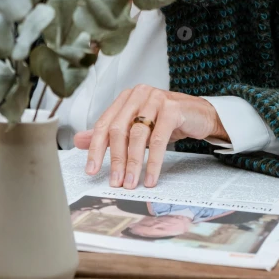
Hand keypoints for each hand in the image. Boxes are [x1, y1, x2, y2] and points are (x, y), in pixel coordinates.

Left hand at [73, 86, 229, 189]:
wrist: (200, 114)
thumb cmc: (166, 121)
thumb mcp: (136, 126)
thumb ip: (109, 133)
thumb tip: (78, 141)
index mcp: (125, 98)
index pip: (104, 124)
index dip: (95, 148)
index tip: (91, 170)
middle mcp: (138, 94)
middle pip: (118, 130)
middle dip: (116, 160)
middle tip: (115, 182)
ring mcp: (155, 99)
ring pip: (137, 135)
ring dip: (133, 163)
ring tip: (131, 183)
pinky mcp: (172, 109)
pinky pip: (158, 140)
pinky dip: (153, 162)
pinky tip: (150, 178)